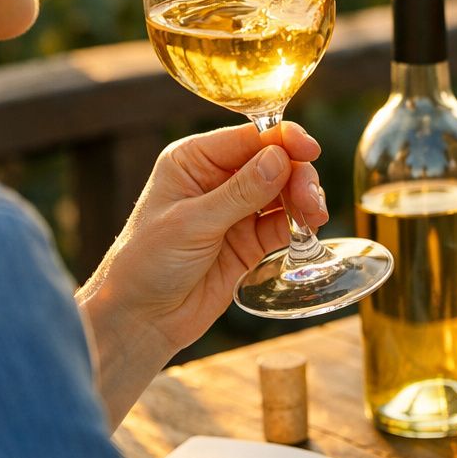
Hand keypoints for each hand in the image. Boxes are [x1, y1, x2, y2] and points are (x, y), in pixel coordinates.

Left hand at [77, 121, 325, 424]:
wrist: (142, 320)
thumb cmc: (147, 264)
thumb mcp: (192, 223)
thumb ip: (240, 192)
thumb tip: (280, 157)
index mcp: (194, 161)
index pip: (249, 138)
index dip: (283, 140)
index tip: (310, 151)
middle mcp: (217, 179)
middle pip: (274, 162)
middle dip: (298, 176)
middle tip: (311, 201)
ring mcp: (236, 210)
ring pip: (284, 191)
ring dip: (304, 199)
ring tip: (314, 218)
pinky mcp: (250, 240)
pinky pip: (284, 223)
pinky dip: (301, 224)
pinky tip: (309, 231)